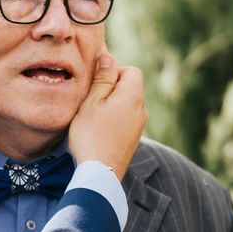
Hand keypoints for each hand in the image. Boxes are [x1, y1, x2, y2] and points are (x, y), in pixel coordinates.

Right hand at [68, 53, 146, 180]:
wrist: (99, 174)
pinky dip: (113, 119)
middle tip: (91, 101)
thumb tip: (109, 57)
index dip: (114, 72)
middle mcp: (141, 110)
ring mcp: (139, 126)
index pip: (132, 70)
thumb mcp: (92, 101)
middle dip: (110, 89)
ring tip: (92, 117)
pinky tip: (98, 130)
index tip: (97, 84)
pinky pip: (125, 119)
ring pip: (126, 104)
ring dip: (111, 105)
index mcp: (133, 96)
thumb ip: (102, 78)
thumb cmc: (91, 134)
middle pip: (129, 87)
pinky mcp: (133, 140)